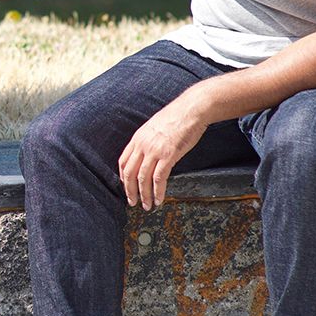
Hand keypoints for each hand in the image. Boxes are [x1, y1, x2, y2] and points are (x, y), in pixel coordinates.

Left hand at [118, 92, 209, 209]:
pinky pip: (158, 178)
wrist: (192, 109)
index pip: (123, 162)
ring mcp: (154, 150)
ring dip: (144, 195)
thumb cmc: (177, 117)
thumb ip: (148, 141)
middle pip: (129, 173)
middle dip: (130, 191)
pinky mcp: (168, 155)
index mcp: (138, 138)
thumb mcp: (155, 127)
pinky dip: (158, 192)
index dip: (123, 177)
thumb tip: (148, 154)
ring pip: (142, 179)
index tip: (127, 187)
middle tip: (133, 202)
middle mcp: (142, 145)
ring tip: (147, 205)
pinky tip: (159, 199)